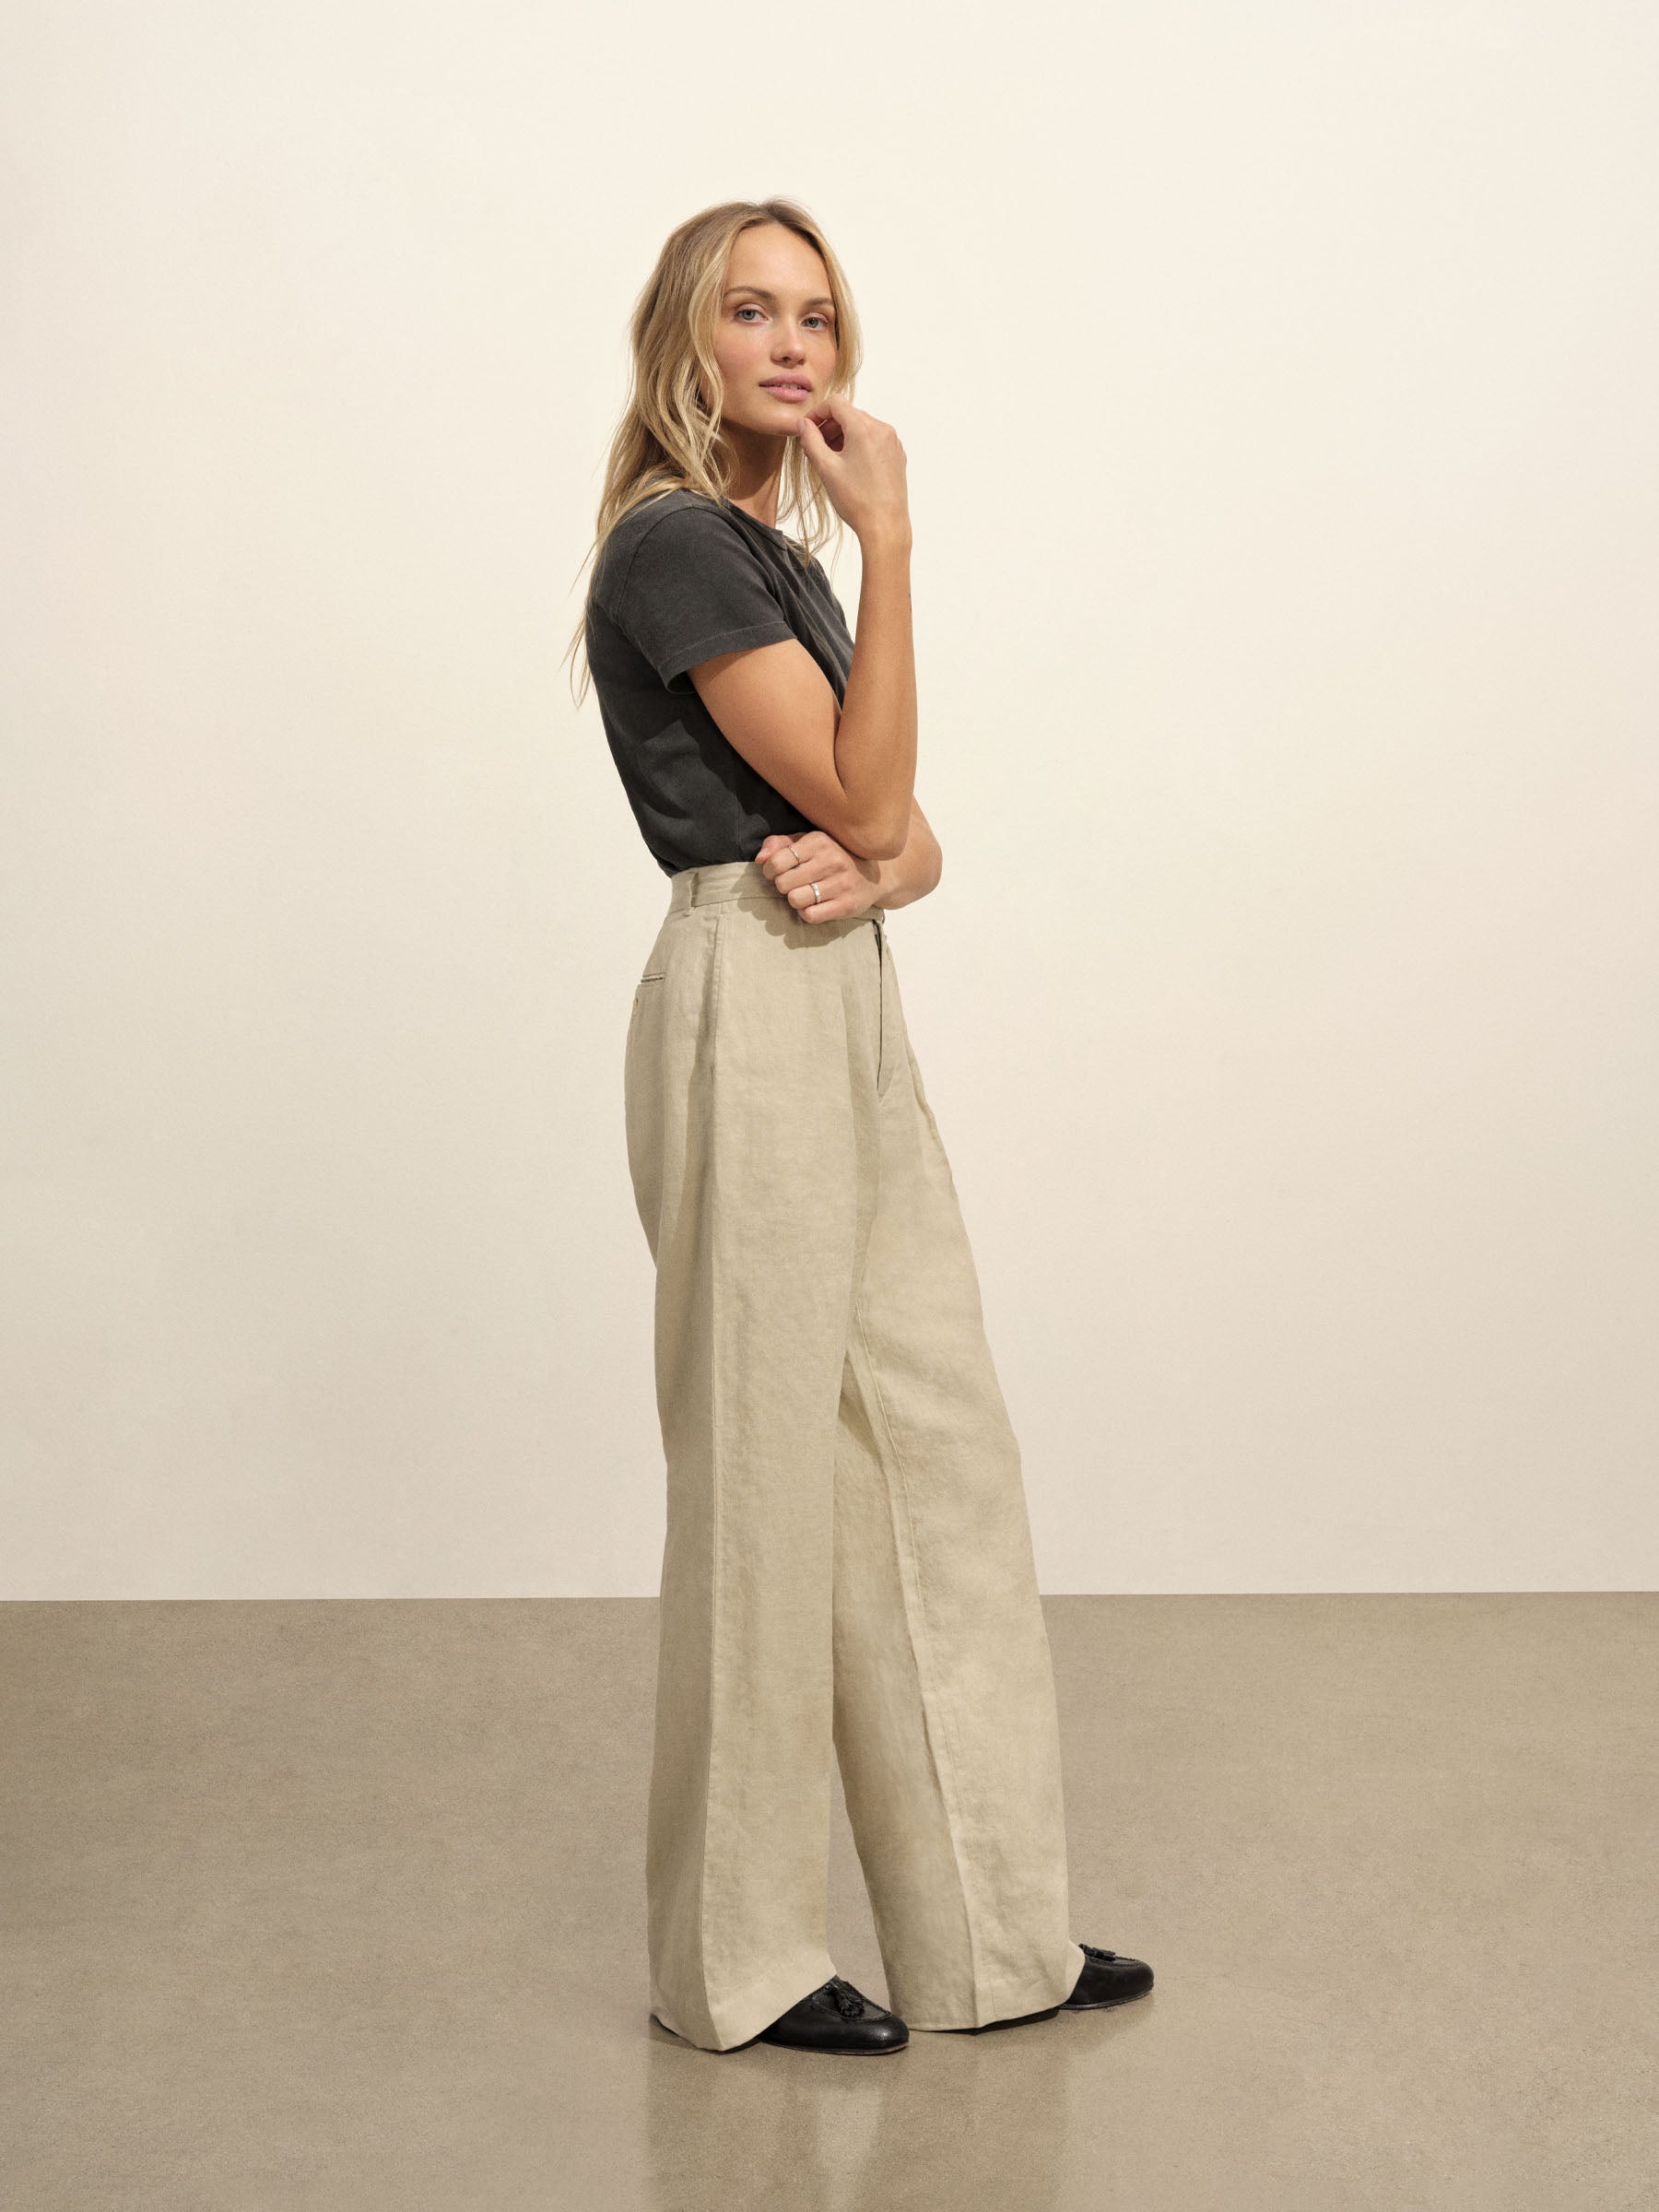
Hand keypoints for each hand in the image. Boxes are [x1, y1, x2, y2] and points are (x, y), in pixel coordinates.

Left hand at [755, 830, 880, 921]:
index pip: (777, 862)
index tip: (776, 872)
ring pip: (795, 900)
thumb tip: (760, 859)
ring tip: (804, 894)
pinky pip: (810, 915)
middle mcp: (831, 860)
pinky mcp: (847, 905)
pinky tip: (813, 905)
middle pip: (783, 883)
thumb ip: (779, 844)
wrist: (874, 875)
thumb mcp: (808, 842)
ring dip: (795, 900)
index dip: (770, 871)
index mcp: (819, 841)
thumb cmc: (832, 856)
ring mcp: (841, 884)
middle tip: (793, 884)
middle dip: (783, 886)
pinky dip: (806, 913)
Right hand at [795, 393, 909, 544]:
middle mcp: (882, 430)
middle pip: (849, 414)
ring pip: (862, 427)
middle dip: (829, 426)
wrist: (885, 526)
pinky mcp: (897, 455)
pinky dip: (858, 445)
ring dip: (843, 436)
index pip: (836, 403)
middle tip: (815, 447)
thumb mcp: (826, 468)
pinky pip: (874, 440)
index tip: (807, 428)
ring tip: (830, 459)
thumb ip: (811, 440)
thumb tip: (803, 424)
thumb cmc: (857, 500)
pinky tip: (849, 466)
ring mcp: (892, 442)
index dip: (817, 413)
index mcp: (864, 428)